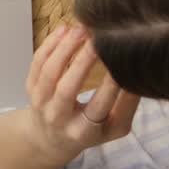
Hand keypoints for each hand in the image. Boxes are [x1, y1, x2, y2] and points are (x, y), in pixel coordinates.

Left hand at [19, 23, 139, 163]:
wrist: (50, 139)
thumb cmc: (90, 130)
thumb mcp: (114, 127)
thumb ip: (128, 105)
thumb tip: (138, 75)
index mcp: (83, 131)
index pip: (98, 106)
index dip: (111, 84)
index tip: (121, 60)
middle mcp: (59, 118)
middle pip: (67, 89)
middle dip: (82, 61)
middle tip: (97, 39)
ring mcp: (41, 103)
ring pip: (49, 72)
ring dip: (64, 48)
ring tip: (81, 30)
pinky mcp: (30, 88)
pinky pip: (36, 63)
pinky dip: (49, 45)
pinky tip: (64, 30)